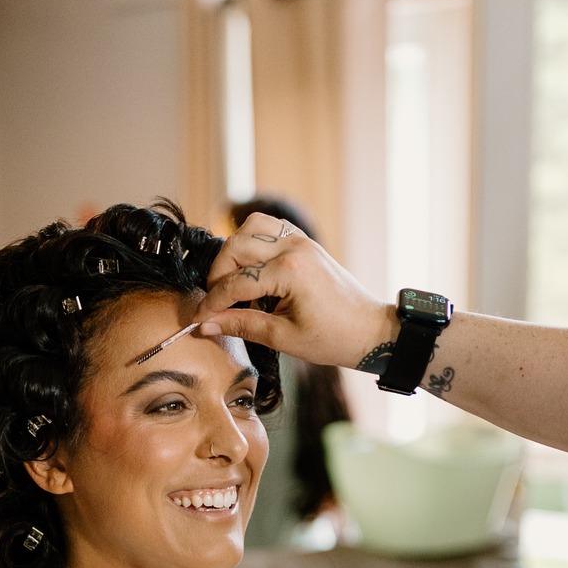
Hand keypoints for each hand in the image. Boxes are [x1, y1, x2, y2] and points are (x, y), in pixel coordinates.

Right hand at [193, 213, 390, 370]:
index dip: (212, 303)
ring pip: (249, 228)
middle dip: (218, 275)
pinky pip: (268, 228)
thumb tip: (207, 324)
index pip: (235, 283)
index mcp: (290, 272)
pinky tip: (249, 269)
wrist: (369, 330)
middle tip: (216, 303)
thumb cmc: (333, 338)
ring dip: (233, 252)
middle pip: (235, 247)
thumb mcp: (284, 338)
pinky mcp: (304, 242)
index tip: (198, 320)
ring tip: (231, 282)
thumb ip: (242, 326)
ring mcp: (300, 241)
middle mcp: (294, 248)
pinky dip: (251, 242)